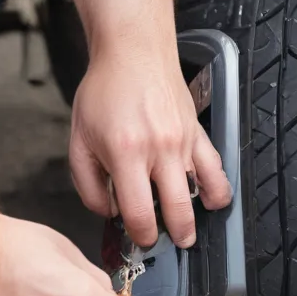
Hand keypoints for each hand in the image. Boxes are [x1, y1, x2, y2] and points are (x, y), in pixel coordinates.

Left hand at [67, 0, 231, 248]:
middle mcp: (159, 149)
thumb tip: (107, 211)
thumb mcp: (79, 138)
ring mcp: (183, 142)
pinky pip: (217, 168)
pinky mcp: (198, 133)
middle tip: (172, 242)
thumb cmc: (106, 91)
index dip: (141, 234)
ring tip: (192, 229)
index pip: (139, 211)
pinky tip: (213, 200)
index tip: (141, 238)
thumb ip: (87, 182)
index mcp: (126, 153)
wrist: (134, 53)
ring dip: (200, 216)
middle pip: (177, 209)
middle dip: (176, 234)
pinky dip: (218, 189)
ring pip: (204, 191)